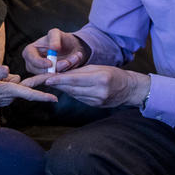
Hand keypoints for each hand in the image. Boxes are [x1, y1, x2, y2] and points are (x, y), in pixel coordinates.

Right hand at [0, 65, 56, 112]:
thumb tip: (6, 69)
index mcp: (9, 91)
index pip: (29, 94)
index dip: (43, 96)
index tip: (55, 99)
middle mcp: (10, 96)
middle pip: (27, 86)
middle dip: (37, 79)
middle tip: (53, 73)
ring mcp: (6, 96)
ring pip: (15, 82)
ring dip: (8, 76)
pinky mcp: (2, 95)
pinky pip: (8, 83)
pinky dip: (3, 77)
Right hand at [21, 28, 86, 74]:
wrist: (71, 47)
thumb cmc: (60, 39)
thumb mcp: (56, 33)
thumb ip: (54, 39)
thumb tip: (53, 48)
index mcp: (30, 52)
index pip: (30, 59)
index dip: (39, 62)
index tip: (50, 63)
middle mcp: (33, 64)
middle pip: (39, 71)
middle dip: (55, 68)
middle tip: (67, 62)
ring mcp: (41, 72)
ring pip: (51, 76)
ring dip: (64, 68)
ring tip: (75, 58)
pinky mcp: (51, 77)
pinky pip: (59, 78)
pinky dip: (68, 70)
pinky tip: (75, 61)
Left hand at [21, 65, 149, 107]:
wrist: (130, 89)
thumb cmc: (114, 74)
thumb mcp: (98, 68)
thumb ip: (80, 71)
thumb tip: (62, 74)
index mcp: (100, 79)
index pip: (75, 80)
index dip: (59, 80)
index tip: (47, 79)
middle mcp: (98, 91)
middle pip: (72, 89)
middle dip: (57, 84)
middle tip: (44, 81)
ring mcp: (97, 101)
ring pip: (74, 94)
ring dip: (63, 89)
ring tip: (52, 83)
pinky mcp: (95, 106)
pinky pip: (79, 98)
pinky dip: (72, 93)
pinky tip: (66, 89)